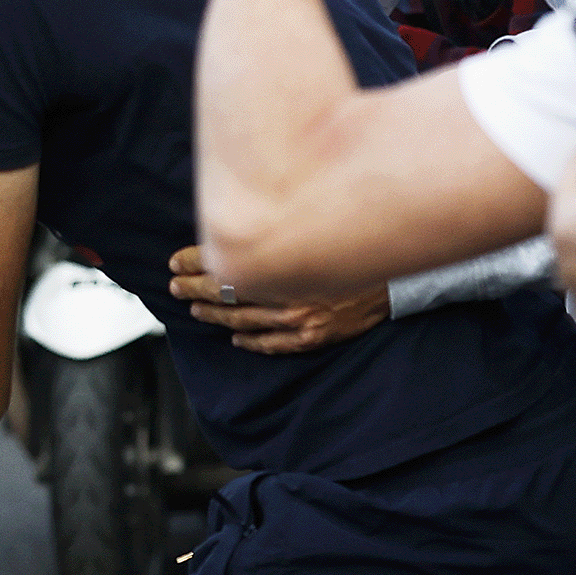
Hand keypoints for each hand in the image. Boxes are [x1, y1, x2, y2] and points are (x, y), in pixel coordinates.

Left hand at [166, 246, 387, 353]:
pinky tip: (234, 338)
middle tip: (174, 286)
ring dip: (214, 316)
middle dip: (194, 288)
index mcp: (283, 259)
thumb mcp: (311, 230)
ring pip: (241, 321)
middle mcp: (287, 290)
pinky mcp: (313, 337)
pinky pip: (271, 344)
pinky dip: (249, 342)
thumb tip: (236, 232)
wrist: (401, 275)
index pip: (224, 259)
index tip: (176, 261)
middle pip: (226, 291)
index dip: (195, 261)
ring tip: (195, 311)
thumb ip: (276, 236)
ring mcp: (299, 318)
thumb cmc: (352, 246)